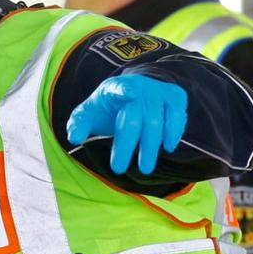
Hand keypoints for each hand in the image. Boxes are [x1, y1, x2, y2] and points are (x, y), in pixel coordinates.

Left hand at [66, 75, 187, 174]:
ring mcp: (158, 89)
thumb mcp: (87, 114)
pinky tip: (167, 147)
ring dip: (151, 146)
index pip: (118, 87)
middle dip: (127, 144)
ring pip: (158, 119)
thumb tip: (75, 137)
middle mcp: (138, 84)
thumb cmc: (106, 108)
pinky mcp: (174, 95)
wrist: (131, 92)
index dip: (124, 89)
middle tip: (118, 169)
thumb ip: (78, 124)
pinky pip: (177, 114)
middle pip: (136, 116)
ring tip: (145, 167)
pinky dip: (174, 131)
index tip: (129, 93)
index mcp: (113, 87)